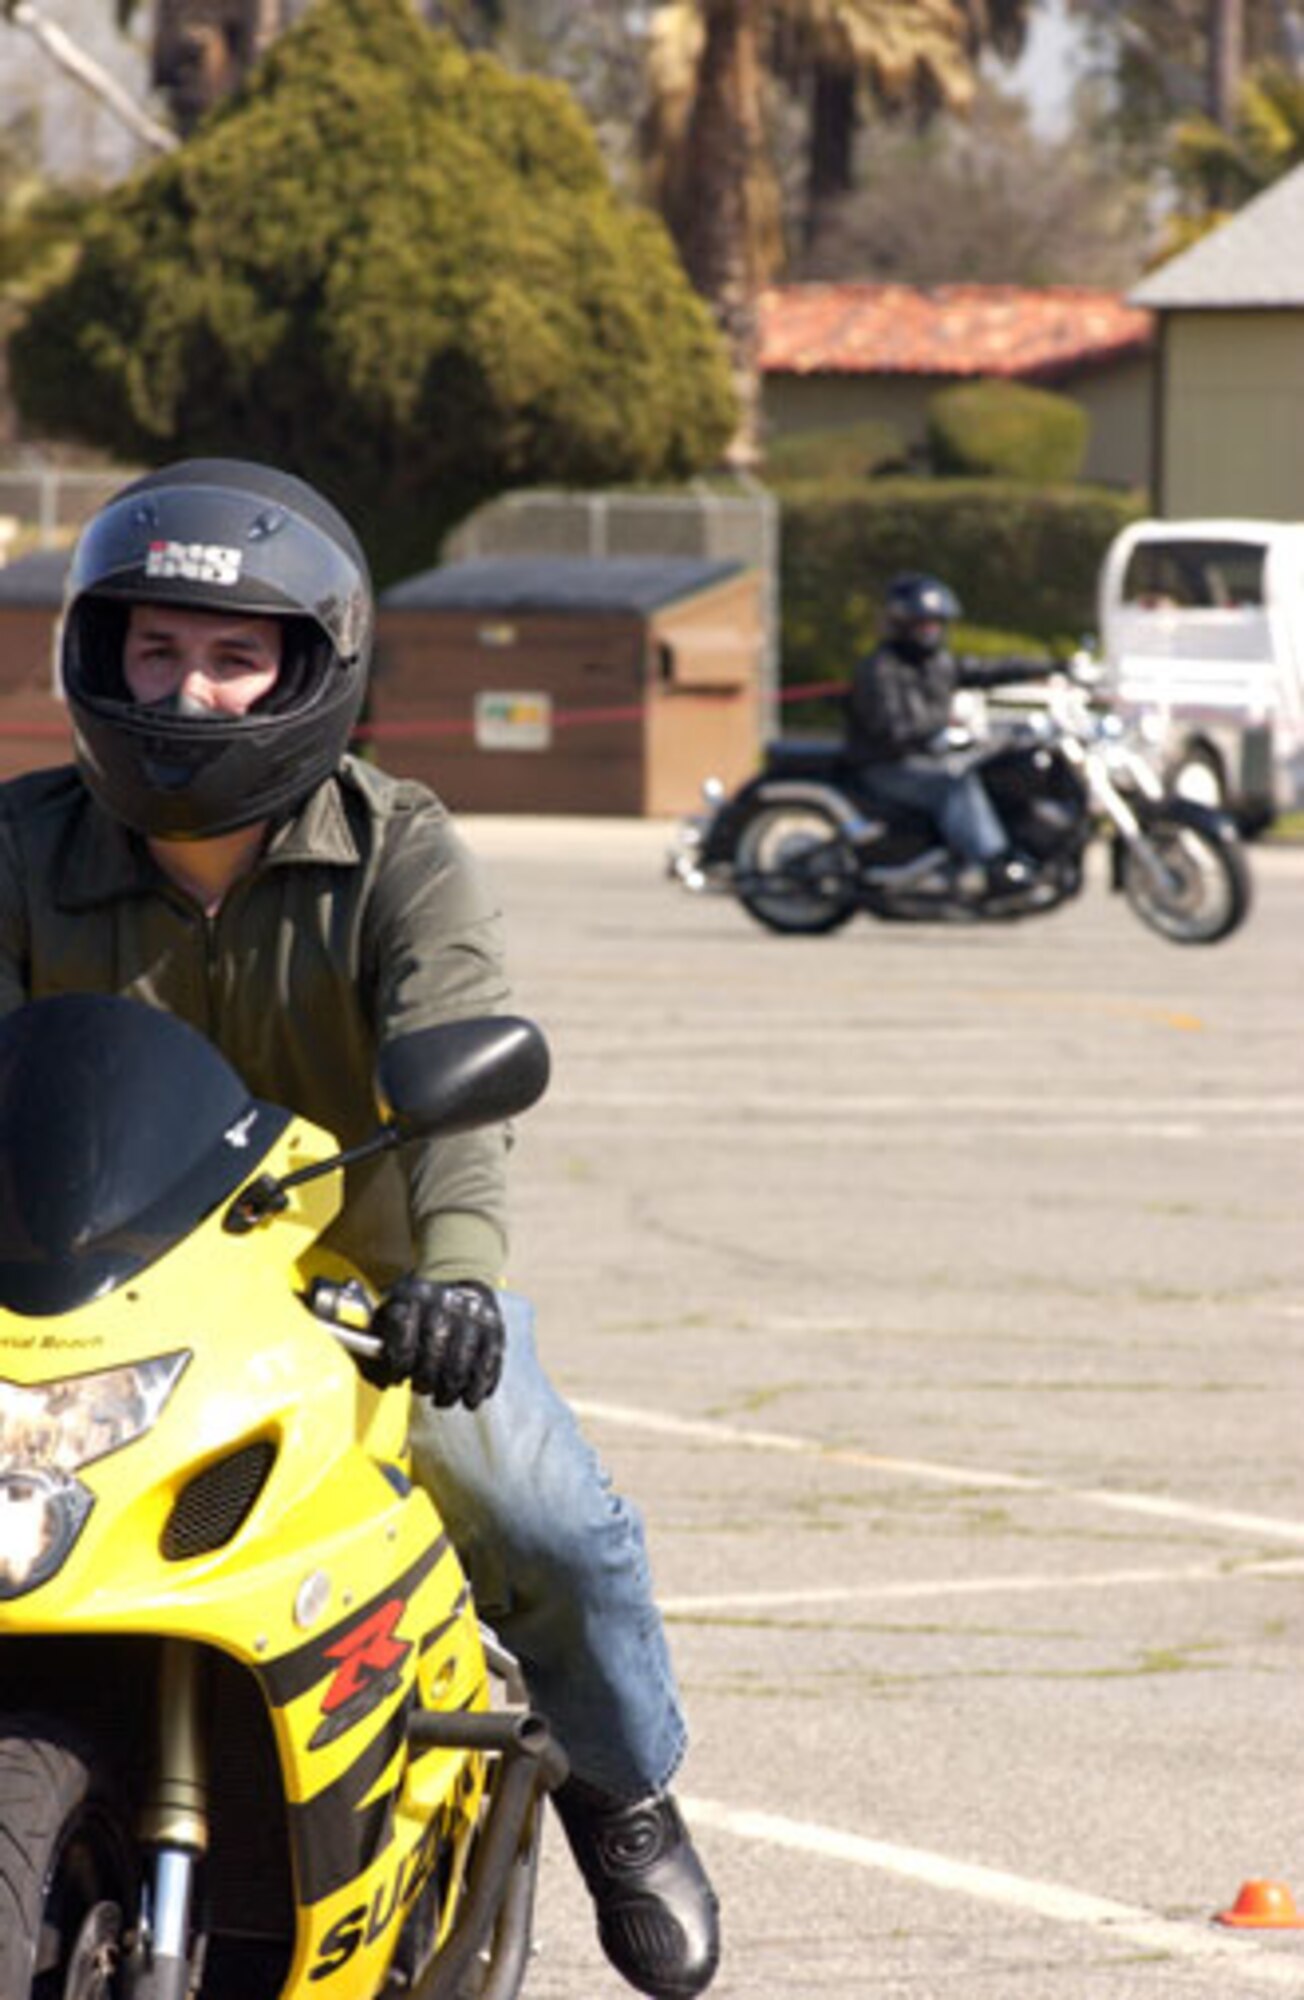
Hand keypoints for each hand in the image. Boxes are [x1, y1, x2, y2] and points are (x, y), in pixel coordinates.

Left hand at [364, 1276, 505, 1409]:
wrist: (457, 1273)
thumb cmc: (416, 1306)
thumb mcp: (390, 1311)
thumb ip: (375, 1345)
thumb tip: (382, 1382)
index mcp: (413, 1296)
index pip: (404, 1332)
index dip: (399, 1362)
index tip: (398, 1376)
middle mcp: (445, 1302)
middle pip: (435, 1350)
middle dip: (426, 1379)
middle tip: (422, 1388)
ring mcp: (473, 1315)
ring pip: (463, 1361)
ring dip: (452, 1389)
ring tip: (443, 1398)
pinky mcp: (495, 1328)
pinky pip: (490, 1363)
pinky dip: (480, 1386)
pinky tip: (471, 1399)